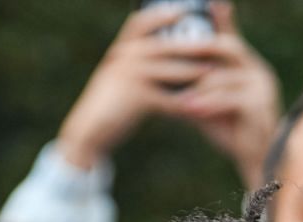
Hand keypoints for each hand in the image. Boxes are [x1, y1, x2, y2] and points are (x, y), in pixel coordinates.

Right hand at [55, 3, 228, 171]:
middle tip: (214, 43)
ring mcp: (129, 77)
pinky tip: (196, 106)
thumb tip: (162, 56)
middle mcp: (124, 57)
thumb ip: (137, 64)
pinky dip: (181, 102)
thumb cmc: (108, 103)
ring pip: (168, 69)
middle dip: (190, 44)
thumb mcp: (118, 76)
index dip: (161, 14)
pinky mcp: (134, 98)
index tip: (182, 10)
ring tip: (212, 72)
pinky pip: (165, 98)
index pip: (140, 23)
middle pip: (164, 45)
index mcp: (121, 49)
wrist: (88, 129)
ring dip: (192, 70)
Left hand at [164, 4, 280, 186]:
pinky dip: (208, 103)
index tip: (201, 12)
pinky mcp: (261, 106)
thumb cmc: (230, 131)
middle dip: (200, 47)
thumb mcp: (208, 104)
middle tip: (173, 50)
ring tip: (177, 95)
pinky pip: (230, 99)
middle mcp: (258, 71)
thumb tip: (164, 76)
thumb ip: (194, 88)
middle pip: (230, 47)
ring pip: (225, 77)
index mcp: (248, 66)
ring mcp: (262, 87)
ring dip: (198, 86)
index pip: (230, 38)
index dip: (216, 22)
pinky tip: (190, 109)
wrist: (254, 160)